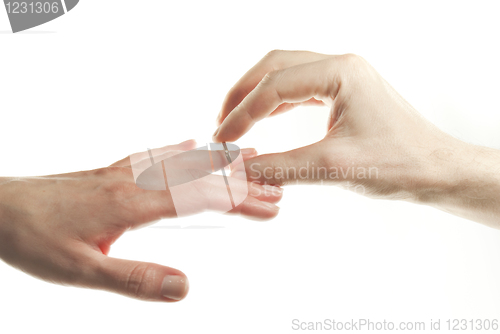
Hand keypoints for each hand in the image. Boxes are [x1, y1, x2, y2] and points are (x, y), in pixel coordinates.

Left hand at [0, 140, 282, 301]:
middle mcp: (134, 181)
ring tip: (248, 158)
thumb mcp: (82, 271)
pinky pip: (153, 154)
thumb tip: (183, 287)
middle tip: (274, 186)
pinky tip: (190, 145)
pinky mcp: (110, 172)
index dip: (238, 202)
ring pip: (181, 161)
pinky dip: (178, 150)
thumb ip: (134, 279)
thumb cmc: (33, 238)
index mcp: (133, 204)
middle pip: (199, 177)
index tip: (269, 207)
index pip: (200, 199)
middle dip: (240, 183)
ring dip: (218, 162)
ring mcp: (123, 172)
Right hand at [213, 50, 499, 226]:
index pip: (275, 86)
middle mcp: (341, 66)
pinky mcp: (344, 92)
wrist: (436, 171)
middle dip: (242, 93)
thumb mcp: (333, 167)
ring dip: (256, 96)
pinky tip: (263, 120)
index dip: (242, 113)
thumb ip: (281, 168)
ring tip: (235, 121)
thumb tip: (239, 172)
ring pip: (285, 74)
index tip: (222, 140)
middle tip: (221, 123)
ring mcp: (343, 76)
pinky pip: (299, 89)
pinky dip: (276, 103)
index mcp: (341, 72)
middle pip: (274, 66)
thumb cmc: (398, 164)